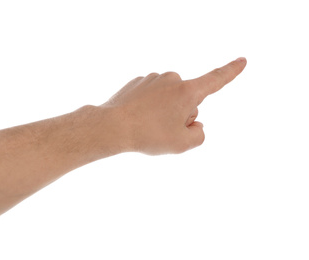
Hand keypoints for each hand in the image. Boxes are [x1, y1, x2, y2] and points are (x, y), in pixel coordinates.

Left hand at [101, 57, 246, 154]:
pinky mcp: (137, 82)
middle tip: (163, 129)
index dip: (231, 71)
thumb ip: (199, 134)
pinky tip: (138, 118)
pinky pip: (152, 96)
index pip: (215, 80)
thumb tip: (195, 123)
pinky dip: (149, 107)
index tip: (243, 60)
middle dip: (181, 114)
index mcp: (187, 91)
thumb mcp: (182, 144)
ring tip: (148, 125)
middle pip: (188, 100)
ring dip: (164, 112)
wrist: (111, 127)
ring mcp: (153, 79)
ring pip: (169, 98)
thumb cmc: (148, 135)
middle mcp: (172, 79)